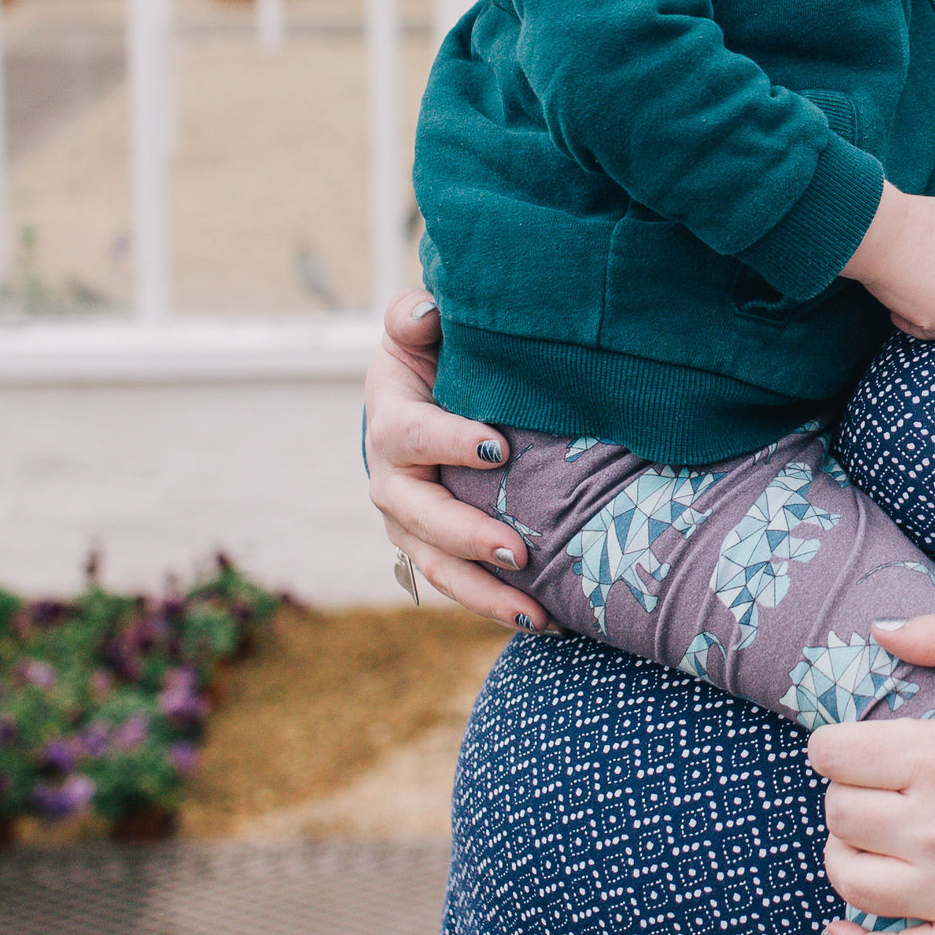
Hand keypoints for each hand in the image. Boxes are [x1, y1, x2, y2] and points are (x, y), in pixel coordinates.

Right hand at [364, 289, 546, 631]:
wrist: (418, 401)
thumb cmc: (431, 359)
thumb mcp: (419, 330)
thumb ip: (415, 317)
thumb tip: (423, 314)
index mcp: (391, 421)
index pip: (412, 435)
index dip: (450, 441)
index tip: (499, 446)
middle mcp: (391, 481)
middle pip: (421, 516)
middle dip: (467, 536)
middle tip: (517, 550)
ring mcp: (410, 524)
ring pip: (438, 567)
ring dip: (484, 594)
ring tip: (535, 613)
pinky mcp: (433, 549)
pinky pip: (459, 585)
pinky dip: (496, 606)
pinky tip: (544, 621)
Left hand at [807, 608, 934, 934]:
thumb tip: (879, 631)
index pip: (834, 755)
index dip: (836, 745)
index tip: (856, 745)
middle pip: (839, 814)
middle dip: (847, 793)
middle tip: (877, 786)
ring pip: (850, 880)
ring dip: (846, 855)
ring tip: (870, 837)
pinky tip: (844, 926)